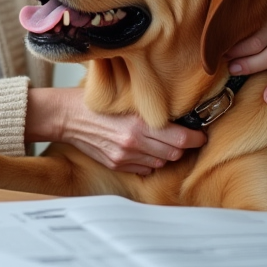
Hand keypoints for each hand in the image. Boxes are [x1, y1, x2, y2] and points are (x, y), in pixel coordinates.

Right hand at [27, 87, 205, 175]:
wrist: (66, 116)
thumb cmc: (93, 102)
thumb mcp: (124, 98)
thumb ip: (148, 108)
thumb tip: (175, 113)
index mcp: (137, 125)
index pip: (180, 139)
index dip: (195, 138)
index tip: (200, 134)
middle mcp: (133, 145)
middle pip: (174, 153)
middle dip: (182, 145)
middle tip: (184, 135)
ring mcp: (125, 158)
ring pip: (161, 163)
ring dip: (166, 154)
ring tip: (161, 141)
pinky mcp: (117, 165)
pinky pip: (145, 169)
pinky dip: (149, 160)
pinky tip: (143, 148)